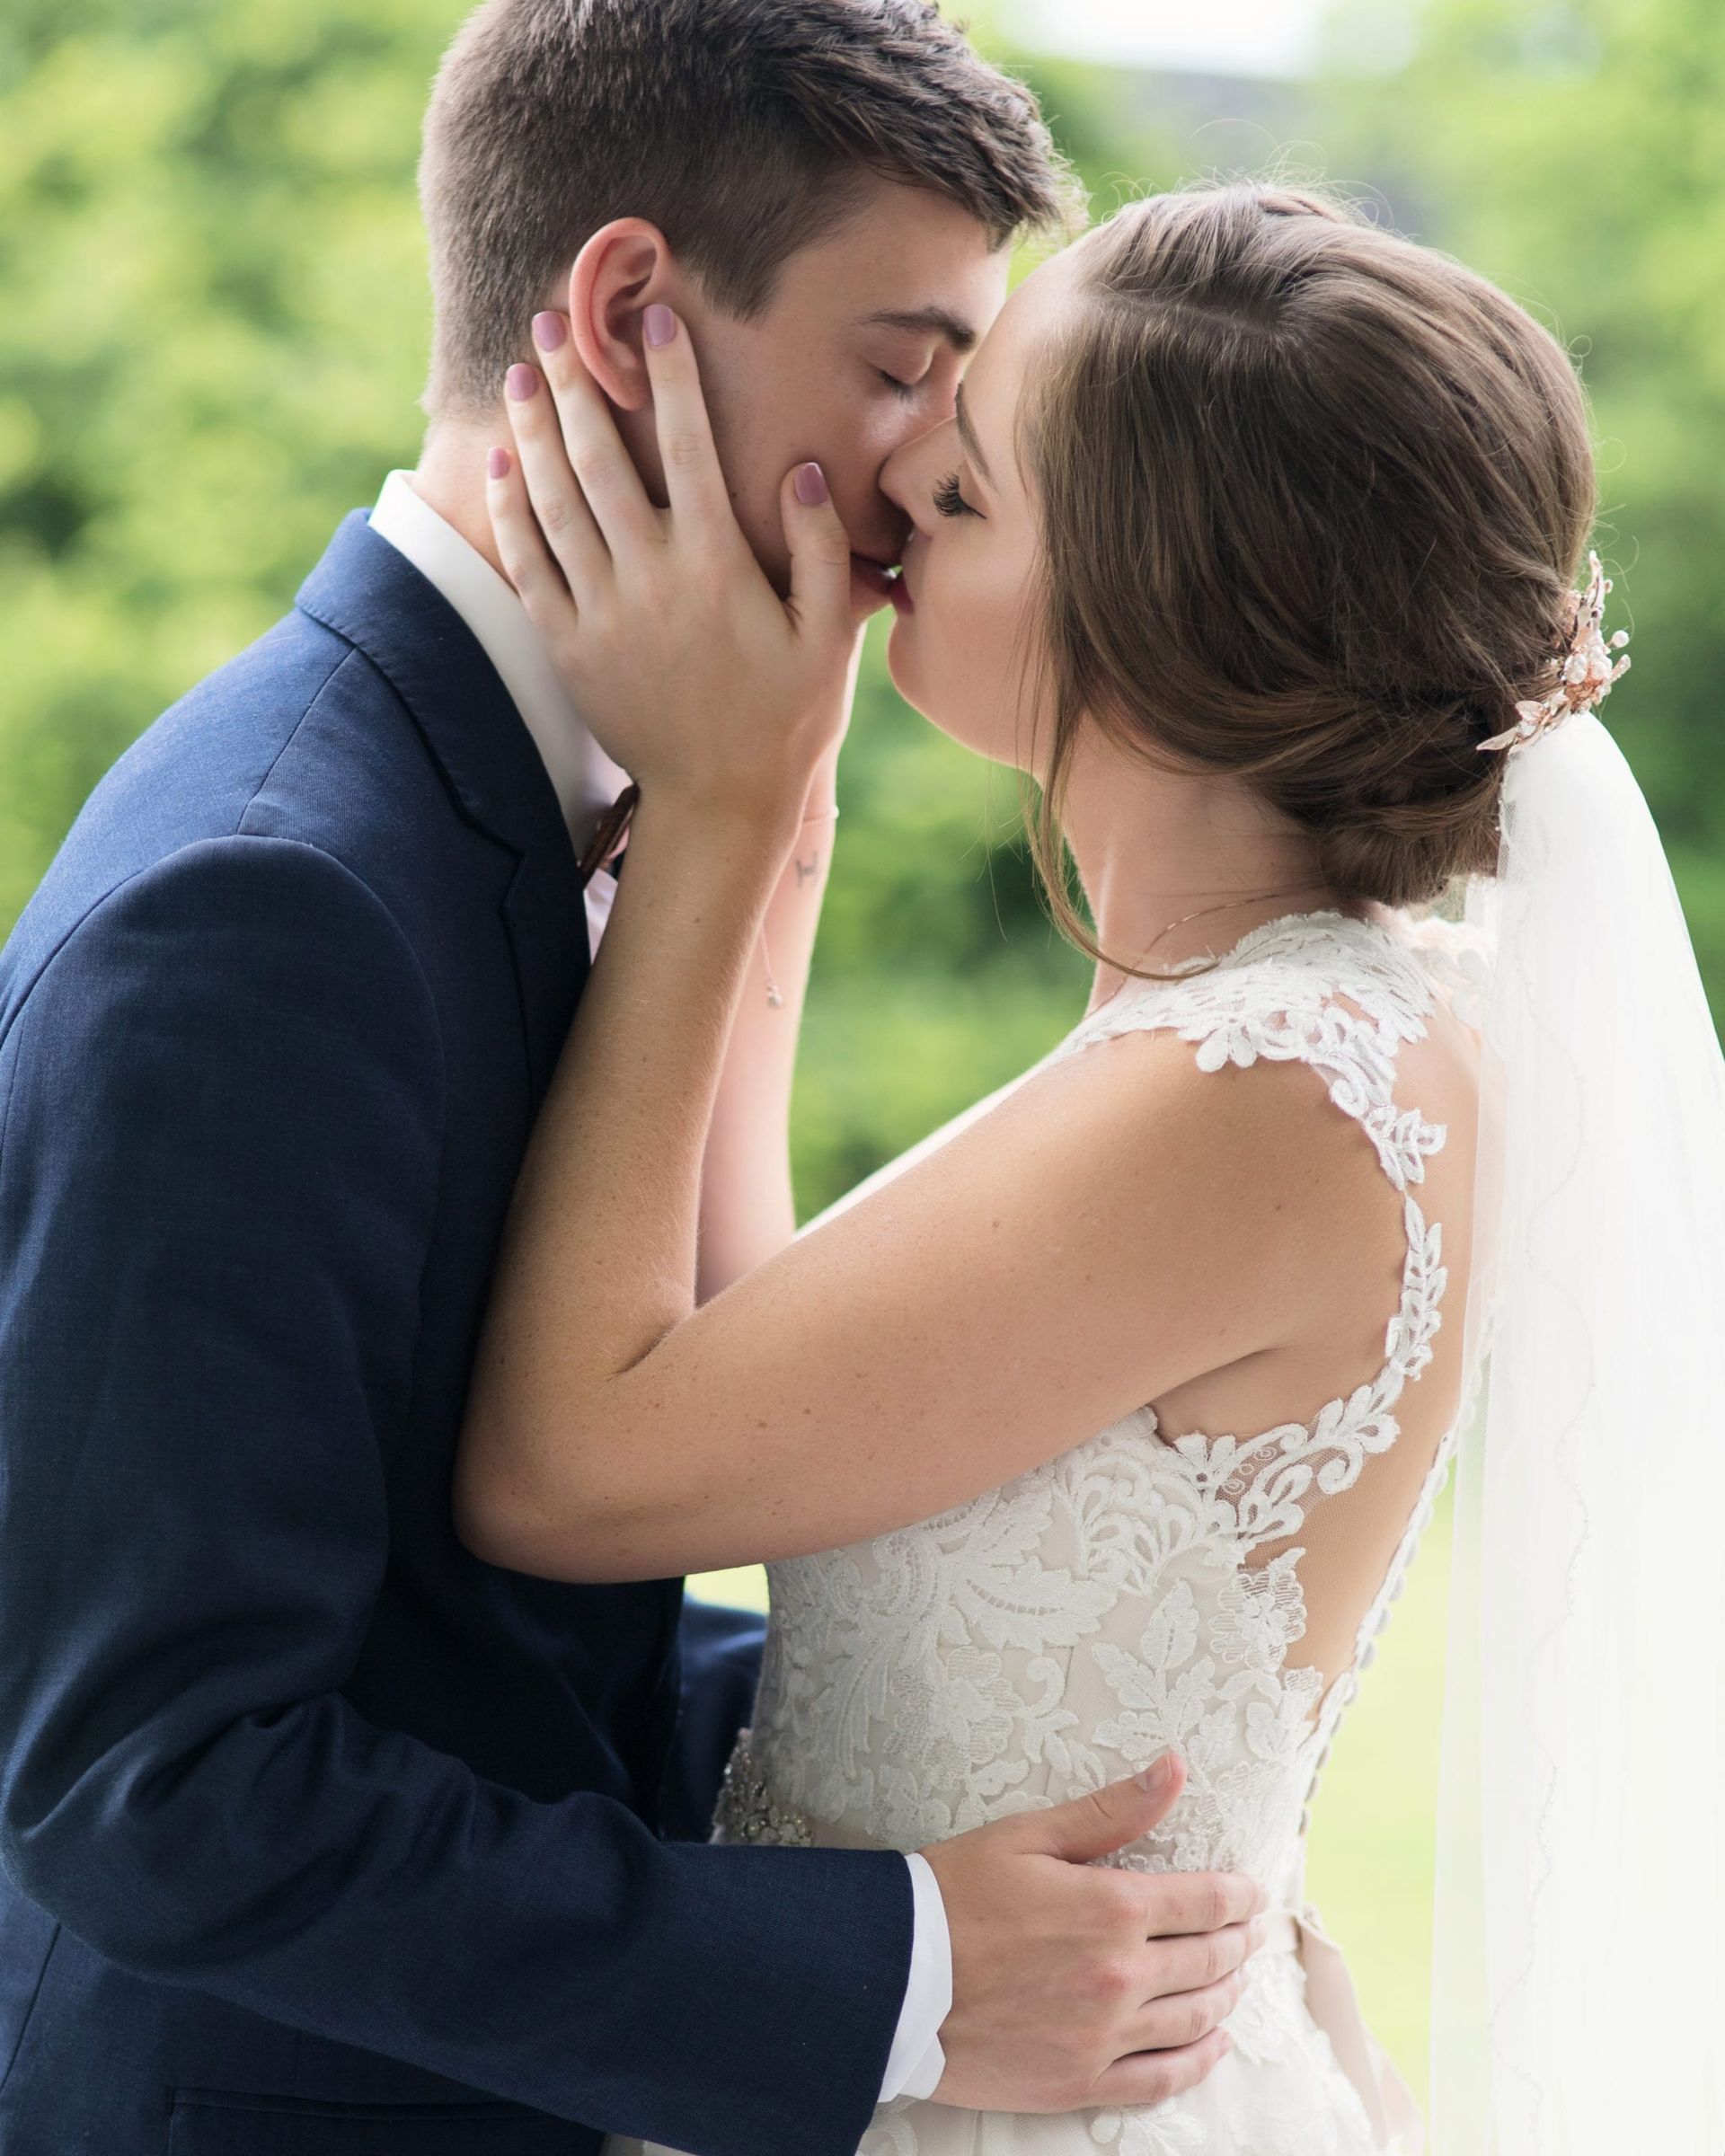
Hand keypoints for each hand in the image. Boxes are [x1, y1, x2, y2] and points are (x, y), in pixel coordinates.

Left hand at [486, 306, 859, 844]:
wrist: (719, 802)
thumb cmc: (786, 719)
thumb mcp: (829, 640)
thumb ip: (824, 553)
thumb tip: (802, 473)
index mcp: (718, 567)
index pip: (689, 448)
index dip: (671, 377)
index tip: (653, 319)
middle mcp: (651, 579)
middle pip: (601, 459)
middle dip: (575, 382)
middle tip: (553, 323)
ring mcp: (600, 613)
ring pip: (553, 500)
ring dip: (533, 430)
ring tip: (518, 374)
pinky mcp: (567, 646)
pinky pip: (527, 563)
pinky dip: (510, 509)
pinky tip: (502, 464)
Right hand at [921, 1752, 1267, 2112]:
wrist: (891, 1979)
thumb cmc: (953, 1896)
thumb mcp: (1028, 1836)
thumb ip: (1110, 1809)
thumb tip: (1172, 1769)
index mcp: (1111, 1909)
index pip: (1205, 1902)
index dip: (1239, 1895)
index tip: (1252, 1891)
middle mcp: (1120, 1977)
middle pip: (1209, 1960)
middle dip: (1238, 1940)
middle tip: (1252, 1930)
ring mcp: (1103, 2036)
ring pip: (1195, 2018)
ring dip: (1226, 1995)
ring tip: (1236, 1977)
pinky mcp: (1080, 2080)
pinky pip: (1161, 2078)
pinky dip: (1198, 2060)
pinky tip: (1211, 2044)